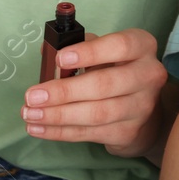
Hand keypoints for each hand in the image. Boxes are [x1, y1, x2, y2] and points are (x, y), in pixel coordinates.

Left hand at [21, 29, 168, 156]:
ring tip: (30, 114)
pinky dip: (61, 132)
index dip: (90, 53)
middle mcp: (148, 75)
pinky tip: (39, 128)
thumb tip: (46, 49)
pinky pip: (90, 133)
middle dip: (64, 92)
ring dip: (58, 115)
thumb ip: (78, 47)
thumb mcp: (104, 52)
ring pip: (96, 113)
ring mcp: (141, 107)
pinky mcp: (129, 132)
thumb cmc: (116, 71)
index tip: (60, 59)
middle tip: (33, 95)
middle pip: (104, 85)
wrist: (144, 111)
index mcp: (142, 47)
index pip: (120, 46)